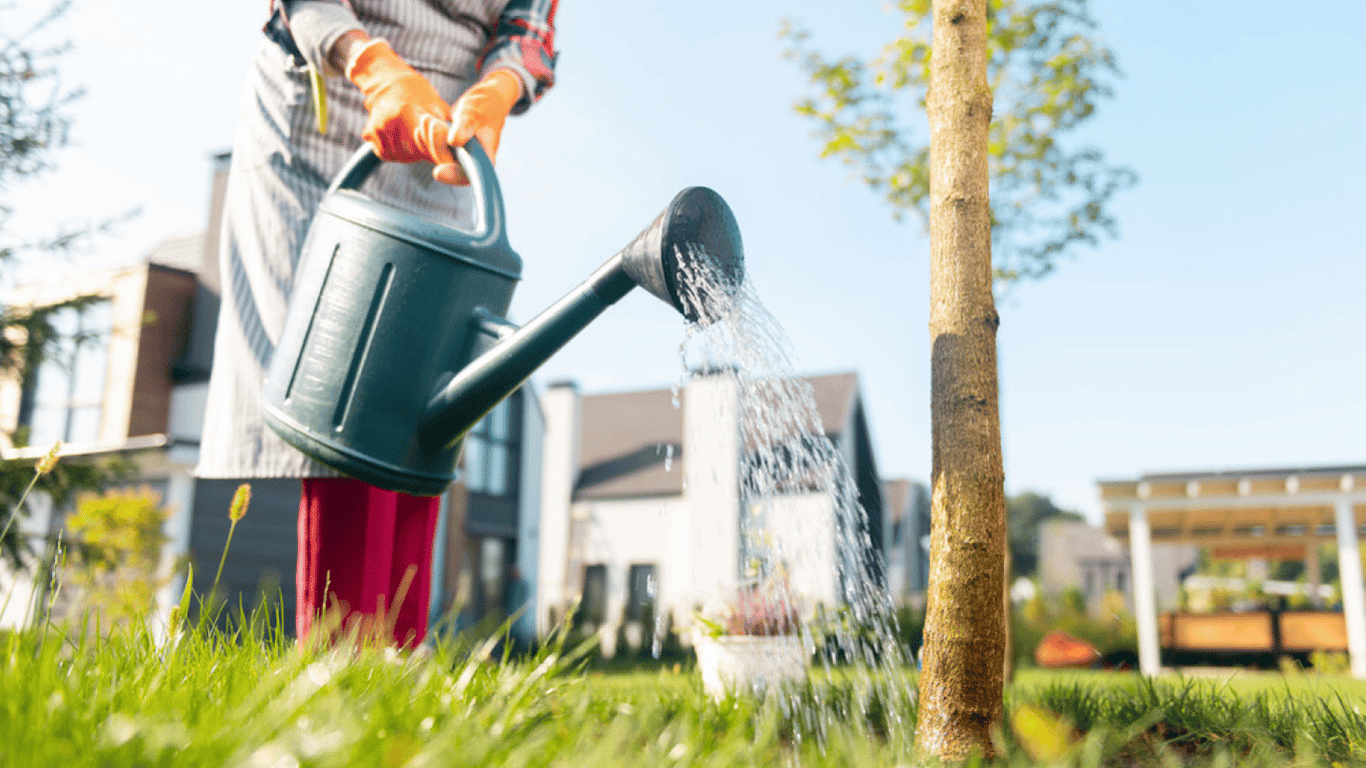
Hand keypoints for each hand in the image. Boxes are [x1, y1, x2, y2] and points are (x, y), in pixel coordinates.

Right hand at [347, 39, 454, 166]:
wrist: (388, 82)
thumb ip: (447, 126)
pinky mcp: (369, 134)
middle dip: (423, 153)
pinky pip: (386, 155)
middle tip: (426, 142)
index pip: (427, 144)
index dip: (438, 153)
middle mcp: (393, 120)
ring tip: (412, 137)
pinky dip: (395, 152)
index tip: (446, 159)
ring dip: (410, 154)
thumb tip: (461, 147)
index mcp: (411, 111)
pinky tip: (400, 138)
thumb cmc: (419, 95)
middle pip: (414, 154)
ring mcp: (379, 127)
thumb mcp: (437, 105)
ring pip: (400, 157)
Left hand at [434, 68, 522, 185]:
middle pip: (447, 164)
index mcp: (483, 159)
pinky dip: (426, 137)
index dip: (453, 176)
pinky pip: (433, 148)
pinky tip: (424, 123)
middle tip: (431, 121)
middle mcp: (471, 162)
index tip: (437, 172)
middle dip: (436, 144)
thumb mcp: (474, 114)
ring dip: (428, 137)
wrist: (485, 100)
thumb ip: (464, 127)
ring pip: (437, 155)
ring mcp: (459, 156)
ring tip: (427, 118)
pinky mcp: (449, 149)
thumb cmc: (484, 107)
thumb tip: (454, 142)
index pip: (468, 176)